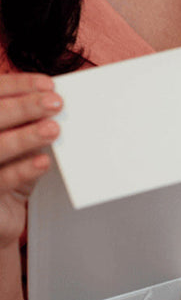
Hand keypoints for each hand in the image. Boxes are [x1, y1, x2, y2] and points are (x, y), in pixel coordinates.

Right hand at [0, 73, 62, 249]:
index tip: (47, 84)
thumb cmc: (9, 172)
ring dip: (26, 136)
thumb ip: (29, 125)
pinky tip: (43, 162)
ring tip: (53, 130)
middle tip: (55, 103)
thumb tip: (54, 105)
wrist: (0, 215)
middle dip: (24, 107)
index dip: (17, 86)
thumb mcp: (19, 145)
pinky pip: (1, 179)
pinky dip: (23, 170)